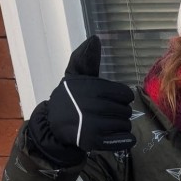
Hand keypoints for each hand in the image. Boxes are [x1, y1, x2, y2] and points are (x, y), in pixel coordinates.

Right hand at [47, 35, 135, 151]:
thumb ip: (86, 58)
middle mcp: (92, 105)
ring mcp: (93, 125)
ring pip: (126, 125)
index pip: (126, 94)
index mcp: (92, 88)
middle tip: (104, 114)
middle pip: (126, 110)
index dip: (121, 97)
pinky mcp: (95, 142)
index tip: (109, 100)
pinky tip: (113, 135)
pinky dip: (124, 139)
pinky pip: (126, 140)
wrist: (53, 124)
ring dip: (120, 126)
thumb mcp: (76, 75)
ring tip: (105, 124)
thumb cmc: (70, 98)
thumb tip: (95, 38)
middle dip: (119, 112)